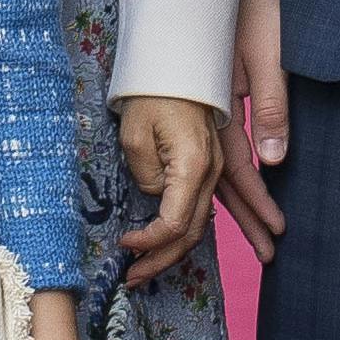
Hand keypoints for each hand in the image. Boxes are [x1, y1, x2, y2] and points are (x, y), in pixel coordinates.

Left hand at [115, 95, 222, 278]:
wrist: (179, 58)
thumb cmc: (154, 91)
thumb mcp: (135, 135)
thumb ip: (145, 175)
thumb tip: (154, 196)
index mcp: (194, 166)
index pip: (175, 224)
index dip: (148, 242)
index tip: (124, 244)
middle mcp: (212, 172)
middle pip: (193, 232)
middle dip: (163, 261)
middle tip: (135, 280)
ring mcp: (214, 168)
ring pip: (202, 224)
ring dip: (178, 252)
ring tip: (151, 272)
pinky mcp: (209, 163)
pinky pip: (205, 207)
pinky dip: (190, 232)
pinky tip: (179, 245)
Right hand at [221, 0, 288, 251]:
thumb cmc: (256, 11)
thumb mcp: (268, 57)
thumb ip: (271, 108)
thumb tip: (272, 162)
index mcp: (220, 106)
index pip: (237, 168)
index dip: (256, 202)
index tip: (274, 232)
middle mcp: (209, 114)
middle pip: (223, 177)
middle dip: (246, 215)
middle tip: (268, 253)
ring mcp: (206, 108)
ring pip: (216, 166)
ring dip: (237, 201)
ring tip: (258, 234)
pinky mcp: (210, 97)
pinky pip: (214, 147)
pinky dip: (225, 175)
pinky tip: (233, 189)